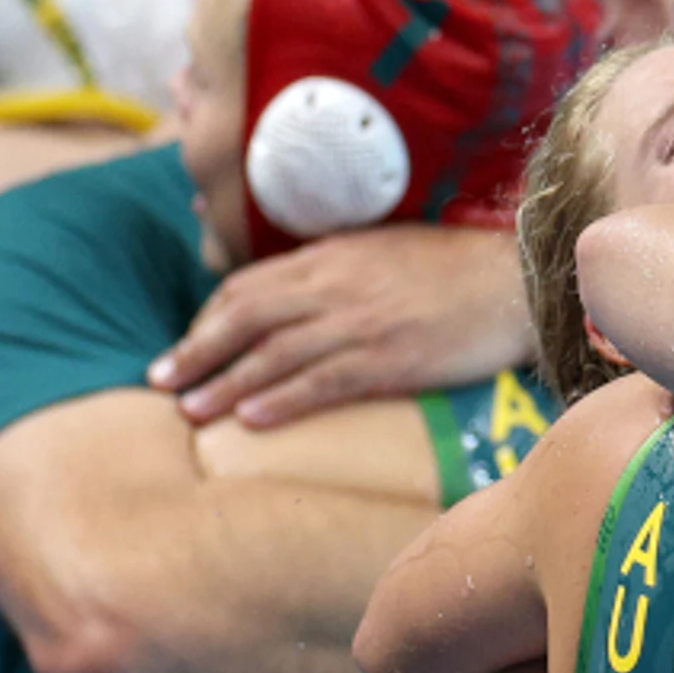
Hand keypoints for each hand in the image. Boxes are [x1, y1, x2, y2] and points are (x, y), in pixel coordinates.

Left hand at [149, 225, 528, 424]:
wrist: (513, 282)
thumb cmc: (451, 270)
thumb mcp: (380, 253)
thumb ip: (331, 272)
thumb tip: (287, 301)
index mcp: (329, 258)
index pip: (249, 286)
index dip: (208, 318)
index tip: (186, 347)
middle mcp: (336, 287)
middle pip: (245, 317)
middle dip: (197, 349)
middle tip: (160, 381)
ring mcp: (361, 323)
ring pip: (273, 353)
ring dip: (224, 383)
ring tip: (190, 411)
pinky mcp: (390, 359)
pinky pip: (322, 380)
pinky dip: (280, 399)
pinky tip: (250, 419)